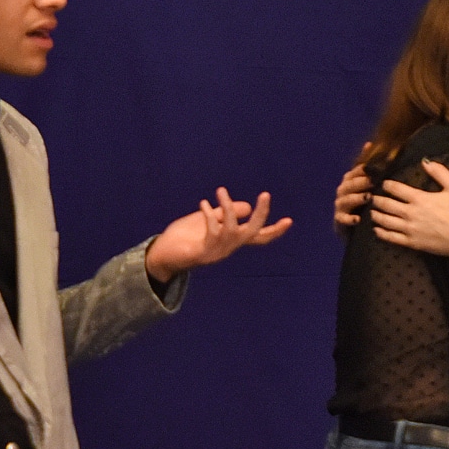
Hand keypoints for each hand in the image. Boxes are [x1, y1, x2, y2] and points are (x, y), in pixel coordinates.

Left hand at [145, 187, 292, 281]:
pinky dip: (209, 216)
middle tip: (265, 195)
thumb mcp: (205, 221)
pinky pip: (212, 232)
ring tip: (220, 191)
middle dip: (261, 215)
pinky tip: (203, 204)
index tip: (289, 220)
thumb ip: (224, 214)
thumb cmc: (182, 239)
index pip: (258, 237)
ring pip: (233, 231)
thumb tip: (246, 207)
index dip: (274, 230)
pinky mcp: (202, 253)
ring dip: (228, 209)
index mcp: (230, 241)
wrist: (160, 256)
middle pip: (253, 234)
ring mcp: (215, 253)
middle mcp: (227, 249)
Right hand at [334, 162, 371, 234]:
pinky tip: (358, 220)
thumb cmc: (363, 202)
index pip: (355, 172)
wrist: (354, 228)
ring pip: (346, 200)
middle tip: (374, 181)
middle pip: (350, 184)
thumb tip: (368, 142)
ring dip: (357, 198)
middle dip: (361, 182)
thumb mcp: (366, 184)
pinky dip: (350, 219)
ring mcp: (340, 205)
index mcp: (349, 181)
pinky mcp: (339, 220)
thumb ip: (367, 166)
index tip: (375, 167)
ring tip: (368, 197)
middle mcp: (342, 191)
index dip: (364, 169)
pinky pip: (343, 219)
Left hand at [369, 161, 448, 257]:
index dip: (386, 185)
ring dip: (376, 215)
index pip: (395, 188)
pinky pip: (391, 238)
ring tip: (371, 212)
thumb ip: (440, 172)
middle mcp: (410, 213)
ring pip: (385, 221)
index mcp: (419, 198)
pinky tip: (377, 230)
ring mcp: (409, 229)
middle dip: (376, 200)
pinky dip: (381, 233)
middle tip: (371, 198)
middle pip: (386, 204)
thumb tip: (425, 161)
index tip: (383, 184)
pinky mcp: (412, 243)